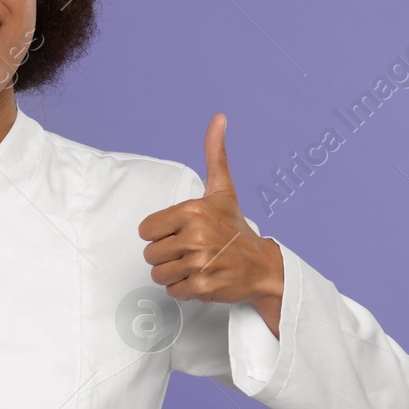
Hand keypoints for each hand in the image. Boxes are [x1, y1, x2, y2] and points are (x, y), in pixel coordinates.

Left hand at [139, 113, 283, 307]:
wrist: (263, 266)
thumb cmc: (236, 228)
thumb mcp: (223, 190)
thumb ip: (215, 154)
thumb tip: (219, 118)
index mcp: (192, 211)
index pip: (145, 230)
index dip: (160, 234)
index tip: (180, 233)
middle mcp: (195, 236)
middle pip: (150, 254)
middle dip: (166, 255)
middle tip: (190, 251)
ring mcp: (199, 263)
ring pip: (158, 273)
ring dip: (173, 273)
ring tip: (195, 264)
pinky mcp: (202, 286)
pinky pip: (172, 290)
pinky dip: (183, 288)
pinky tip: (201, 277)